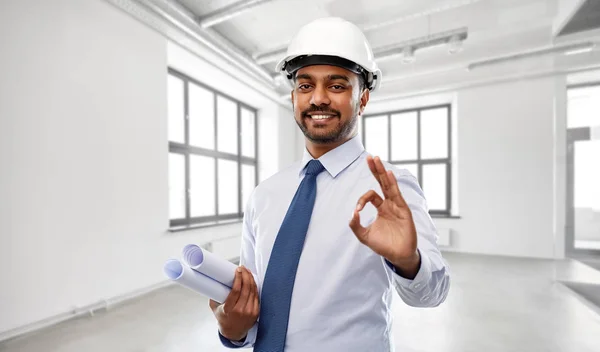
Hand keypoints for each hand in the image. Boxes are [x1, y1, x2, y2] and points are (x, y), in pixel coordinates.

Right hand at [209, 265, 259, 340]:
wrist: (233, 332)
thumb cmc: (223, 318)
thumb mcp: (215, 308)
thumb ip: (214, 295)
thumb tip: (213, 279)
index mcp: (229, 309)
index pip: (236, 291)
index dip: (238, 278)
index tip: (238, 270)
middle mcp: (240, 311)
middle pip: (246, 288)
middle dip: (245, 275)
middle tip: (243, 268)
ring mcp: (249, 311)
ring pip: (253, 291)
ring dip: (251, 279)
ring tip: (247, 271)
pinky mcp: (256, 312)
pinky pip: (256, 295)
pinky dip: (254, 286)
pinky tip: (251, 280)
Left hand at [349, 155, 419, 277]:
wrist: (397, 256)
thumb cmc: (383, 245)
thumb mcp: (364, 236)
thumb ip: (355, 225)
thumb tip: (351, 214)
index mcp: (381, 208)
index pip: (370, 196)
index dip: (361, 200)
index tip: (357, 211)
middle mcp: (389, 204)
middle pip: (382, 183)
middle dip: (375, 170)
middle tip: (370, 158)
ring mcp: (397, 206)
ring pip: (389, 185)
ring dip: (382, 172)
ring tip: (376, 159)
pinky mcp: (403, 210)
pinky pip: (397, 195)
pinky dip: (392, 184)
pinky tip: (388, 174)